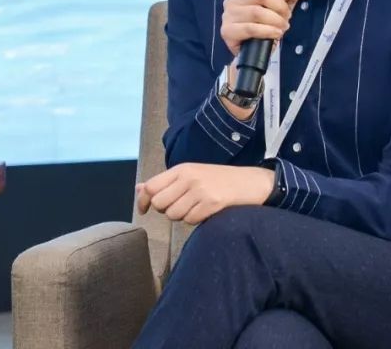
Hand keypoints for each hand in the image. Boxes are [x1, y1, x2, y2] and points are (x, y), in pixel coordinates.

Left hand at [135, 163, 274, 224]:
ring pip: (173, 214)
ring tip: (195, 207)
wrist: (251, 182)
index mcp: (181, 169)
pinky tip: (205, 211)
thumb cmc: (219, 180)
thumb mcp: (191, 175)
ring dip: (181, 216)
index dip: (143, 201)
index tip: (144, 210)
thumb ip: (165, 183)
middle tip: (180, 206)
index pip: (151, 186)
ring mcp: (201, 189)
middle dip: (166, 210)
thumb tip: (139, 188)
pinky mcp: (212, 202)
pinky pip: (190, 220)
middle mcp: (189, 177)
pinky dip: (195, 220)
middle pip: (160, 203)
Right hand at [221, 0, 300, 56]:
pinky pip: (251, 28)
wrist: (253, 52)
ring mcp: (228, 15)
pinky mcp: (227, 31)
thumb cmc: (264, 26)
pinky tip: (276, 33)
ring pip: (256, 12)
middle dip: (279, 6)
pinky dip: (268, 31)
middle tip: (287, 16)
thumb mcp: (279, 9)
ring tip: (282, 27)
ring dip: (275, 20)